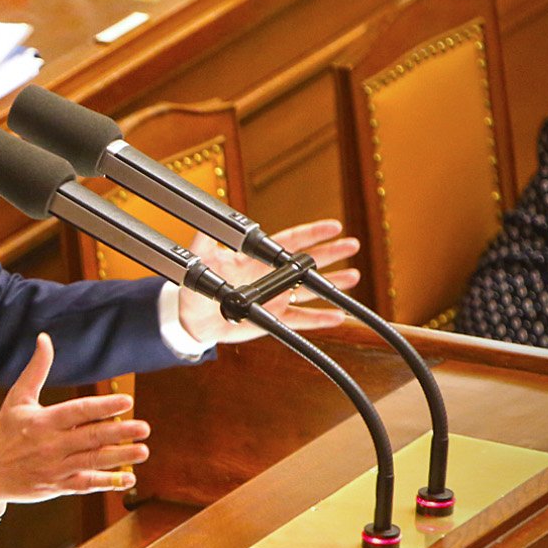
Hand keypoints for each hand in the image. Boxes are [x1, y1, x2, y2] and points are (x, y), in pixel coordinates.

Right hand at [0, 333, 151, 502]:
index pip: (78, 411)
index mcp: (44, 421)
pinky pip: (86, 484)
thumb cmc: (5, 430)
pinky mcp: (58, 485)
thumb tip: (44, 339)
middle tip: (143, 428)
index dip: (103, 407)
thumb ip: (36, 369)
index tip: (126, 401)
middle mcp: (52, 444)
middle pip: (90, 437)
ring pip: (92, 461)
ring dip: (119, 457)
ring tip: (142, 451)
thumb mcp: (18, 398)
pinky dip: (107, 482)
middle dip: (119, 432)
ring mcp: (56, 467)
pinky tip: (127, 477)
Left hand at [176, 218, 361, 344]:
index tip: (333, 226)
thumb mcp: (199, 265)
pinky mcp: (274, 319)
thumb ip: (203, 245)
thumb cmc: (197, 291)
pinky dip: (319, 319)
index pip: (288, 242)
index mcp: (256, 260)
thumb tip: (204, 225)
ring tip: (353, 276)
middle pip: (305, 263)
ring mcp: (274, 298)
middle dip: (330, 253)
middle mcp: (270, 277)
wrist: (194, 322)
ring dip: (331, 284)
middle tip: (352, 245)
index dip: (311, 234)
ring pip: (308, 290)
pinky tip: (337, 316)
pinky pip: (300, 319)